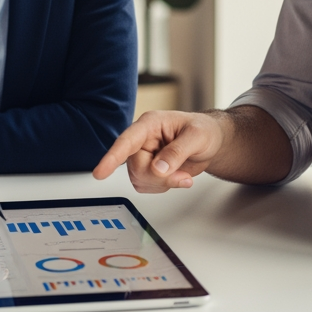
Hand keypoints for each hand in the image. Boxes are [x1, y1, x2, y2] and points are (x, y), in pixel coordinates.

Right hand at [93, 110, 225, 192]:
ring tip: (183, 175)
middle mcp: (142, 140)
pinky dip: (163, 187)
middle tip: (183, 177)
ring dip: (163, 183)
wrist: (211, 141)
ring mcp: (143, 155)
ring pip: (139, 179)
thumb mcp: (197, 137)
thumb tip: (158, 168)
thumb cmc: (204, 131)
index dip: (112, 157)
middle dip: (160, 178)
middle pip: (136, 167)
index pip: (126, 141)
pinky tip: (177, 177)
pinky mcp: (147, 169)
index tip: (99, 173)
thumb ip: (177, 152)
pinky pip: (145, 186)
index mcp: (150, 124)